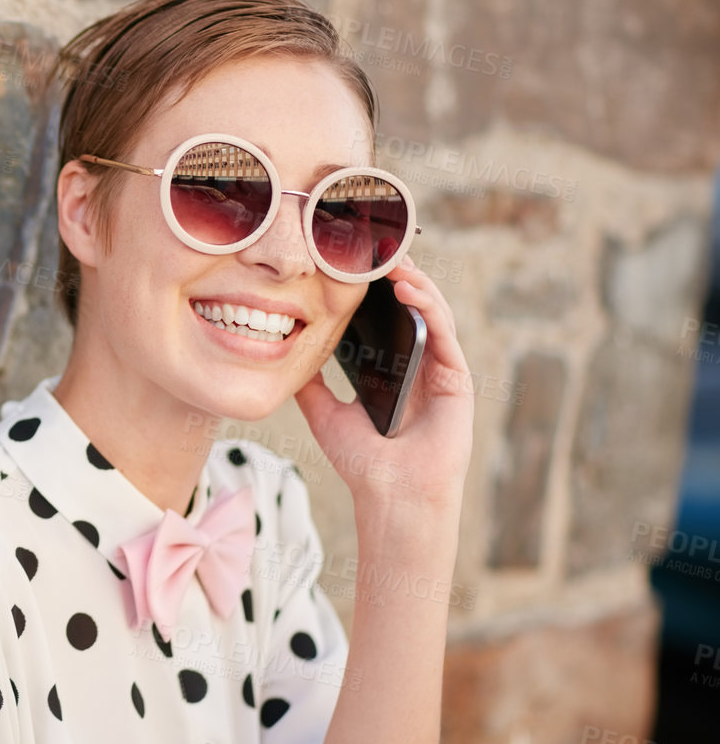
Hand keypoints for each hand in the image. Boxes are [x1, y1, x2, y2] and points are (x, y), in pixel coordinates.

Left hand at [293, 255, 474, 514]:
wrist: (390, 497)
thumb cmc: (363, 463)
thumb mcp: (325, 413)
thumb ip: (311, 384)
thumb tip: (286, 355)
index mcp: (394, 372)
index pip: (388, 320)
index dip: (376, 290)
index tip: (355, 262)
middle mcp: (421, 367)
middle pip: (413, 309)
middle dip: (397, 276)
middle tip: (375, 246)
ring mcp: (441, 372)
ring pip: (433, 314)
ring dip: (415, 283)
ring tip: (392, 259)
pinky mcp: (457, 381)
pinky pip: (445, 335)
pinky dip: (429, 308)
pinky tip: (410, 290)